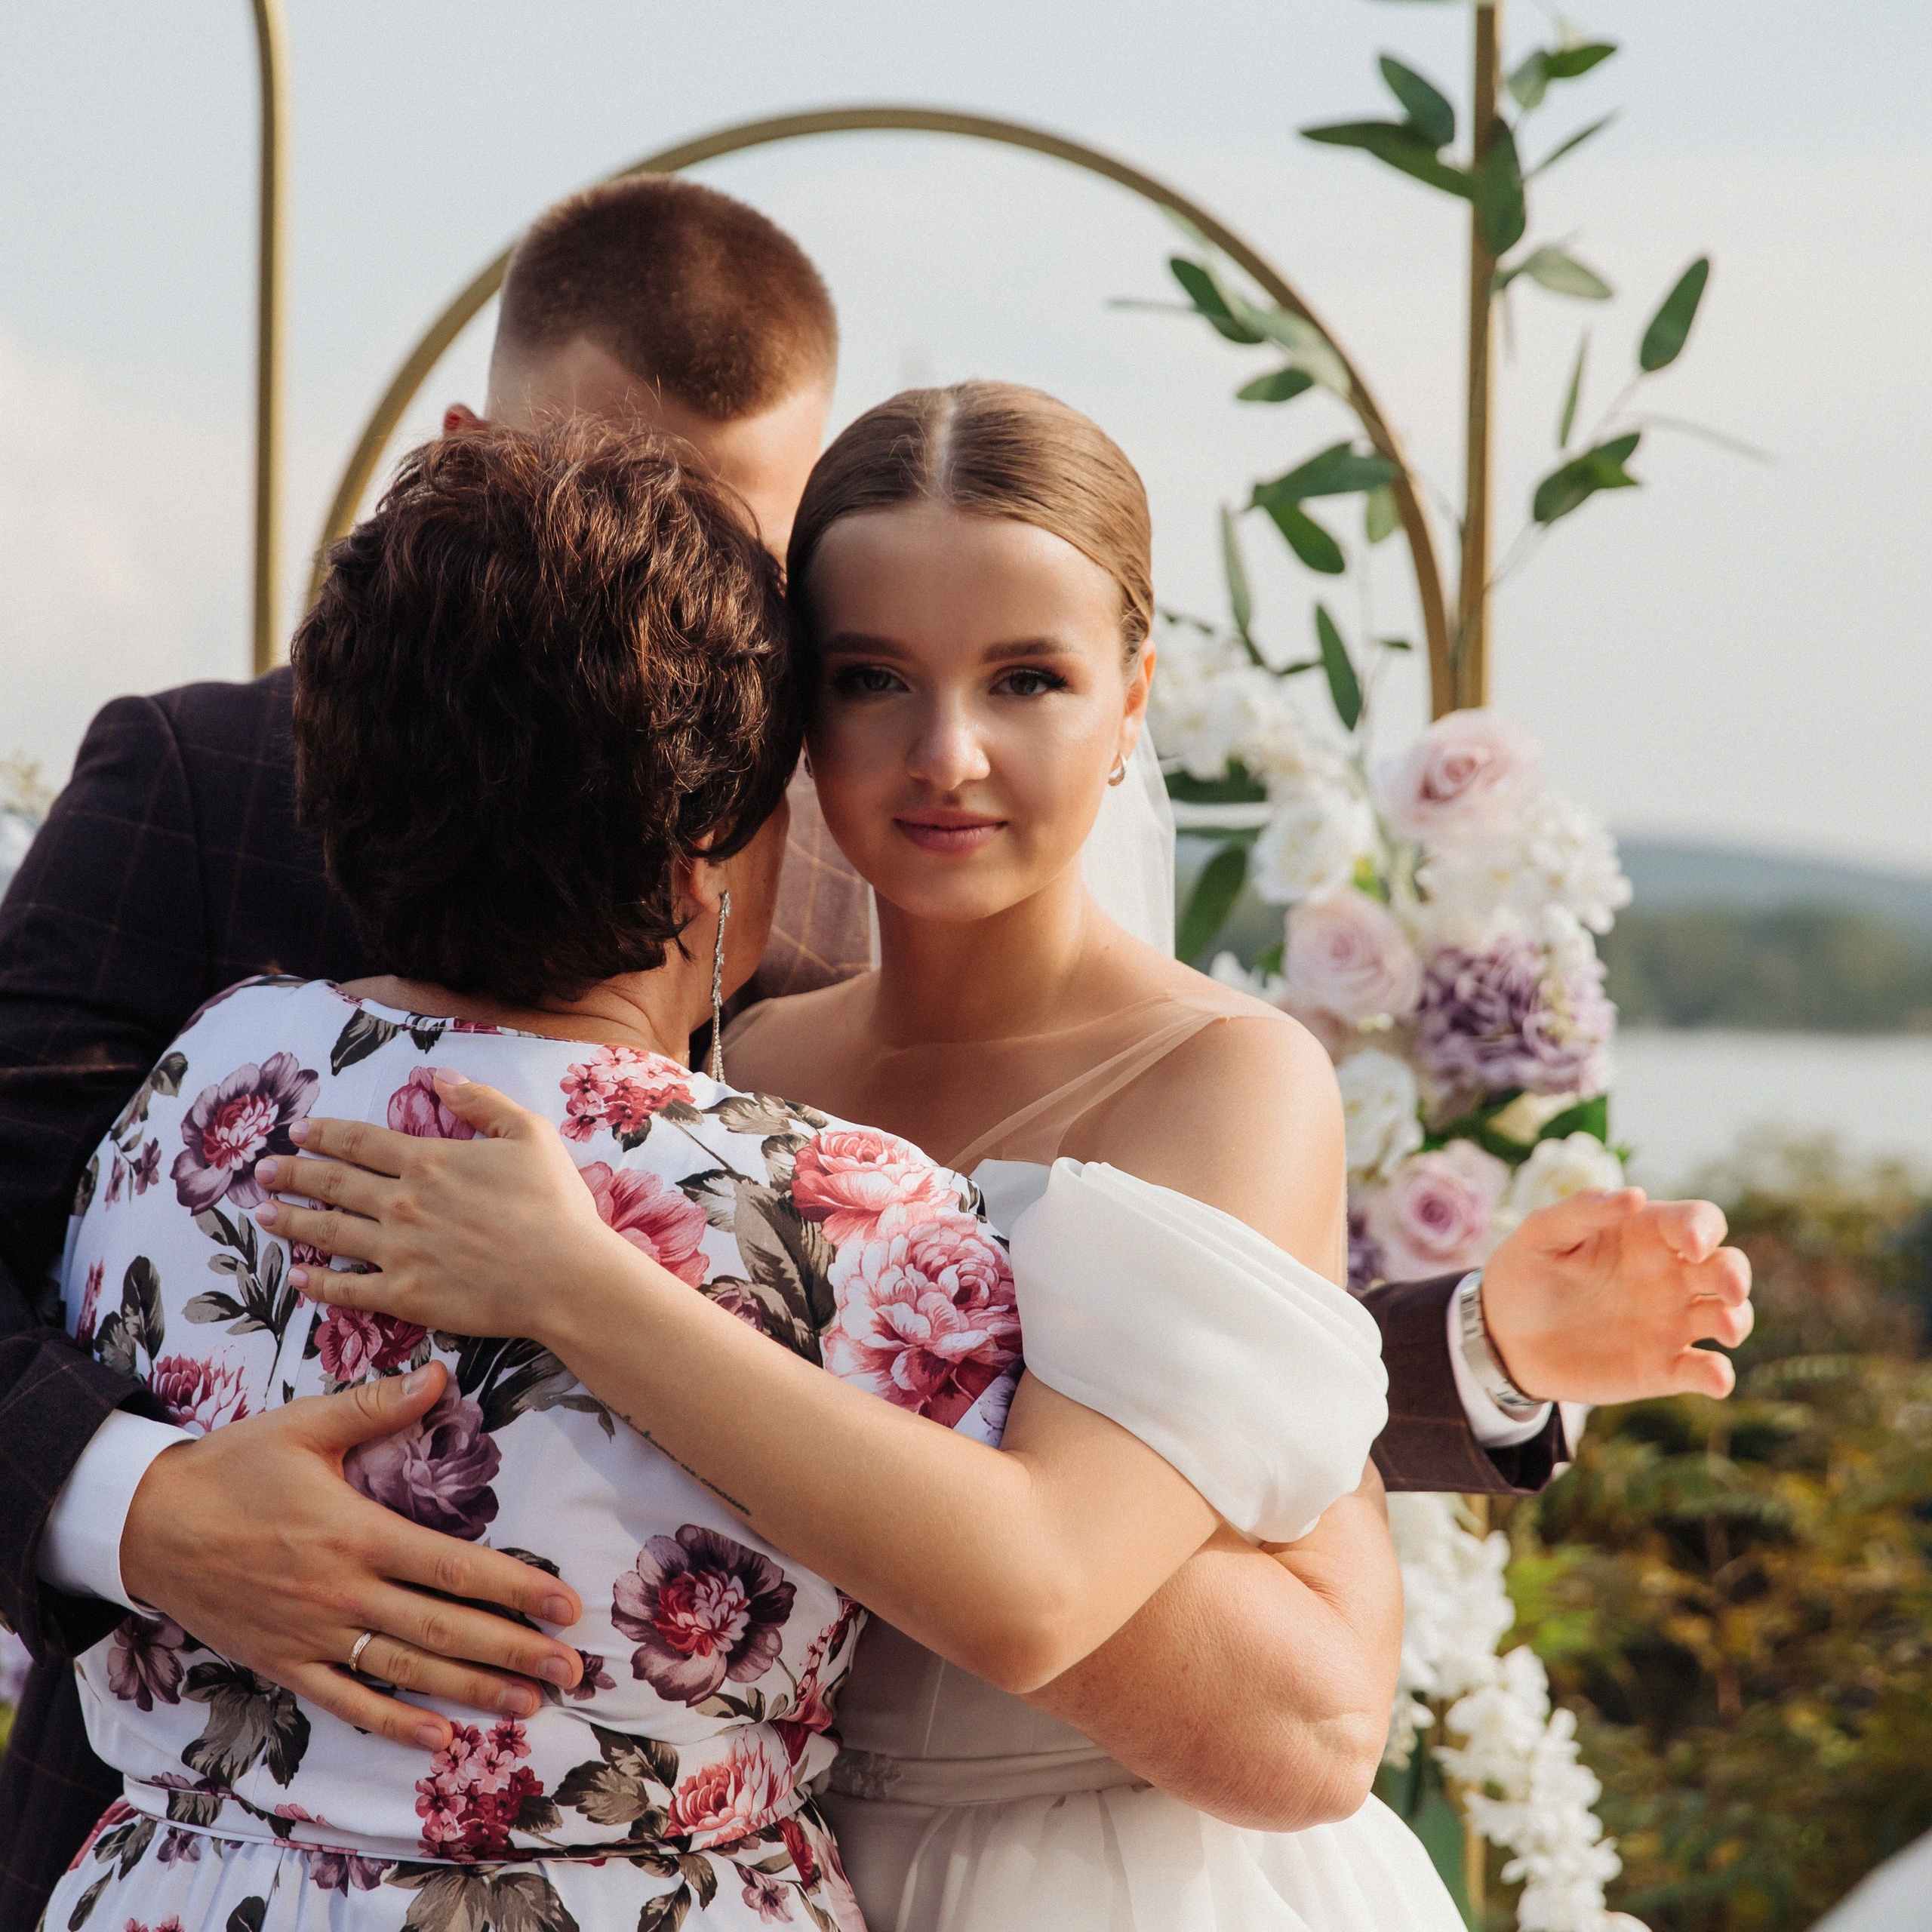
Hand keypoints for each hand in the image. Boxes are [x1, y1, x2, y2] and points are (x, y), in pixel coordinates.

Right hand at [120, 1362, 584, 1750]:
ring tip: (527, 1706)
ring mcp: (311, 1635)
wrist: (146, 1525)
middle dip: (512, 1651)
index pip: (452, 1567)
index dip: (514, 1587)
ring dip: (469, 1691)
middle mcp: (341, 1593)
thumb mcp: (303, 1426)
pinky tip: (438, 1739)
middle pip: (442, 1628)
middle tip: (570, 1671)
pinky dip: (392, 1724)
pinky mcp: (282, 1663)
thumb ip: (375, 1405)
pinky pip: (343, 1703)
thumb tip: (439, 1373)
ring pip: (404, 1671)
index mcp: (356, 1534)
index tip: (565, 1604)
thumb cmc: (231, 1468)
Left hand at [251, 1072, 625, 1345]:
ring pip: (329, 1233)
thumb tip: (440, 1076)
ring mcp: (399, 1252)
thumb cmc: (554, 1203)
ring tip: (262, 1214)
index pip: (361, 1141)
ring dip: (291, 1221)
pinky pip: (349, 1289)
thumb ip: (481, 1102)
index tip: (298, 1130)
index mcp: (429, 1161)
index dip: (326, 1133)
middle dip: (293, 1174)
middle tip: (261, 1170)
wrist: (565, 1276)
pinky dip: (319, 1283)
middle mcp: (402, 1203)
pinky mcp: (405, 1296)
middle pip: (334, 1183)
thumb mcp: (528, 1133)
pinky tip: (298, 1278)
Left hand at [1481, 1189, 1752, 1404]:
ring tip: (1725, 1328)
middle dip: (1735, 1275)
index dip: (1704, 1228)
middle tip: (1727, 1289)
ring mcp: (1669, 1323)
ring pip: (1726, 1316)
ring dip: (1737, 1320)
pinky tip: (1715, 1378)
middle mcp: (1667, 1276)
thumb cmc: (1523, 1274)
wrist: (1503, 1339)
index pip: (1696, 1220)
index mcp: (1644, 1236)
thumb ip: (1581, 1211)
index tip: (1690, 1245)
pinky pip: (1703, 1370)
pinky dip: (1718, 1375)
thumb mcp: (1539, 1235)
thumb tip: (1635, 1195)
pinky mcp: (1662, 1367)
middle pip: (1724, 1266)